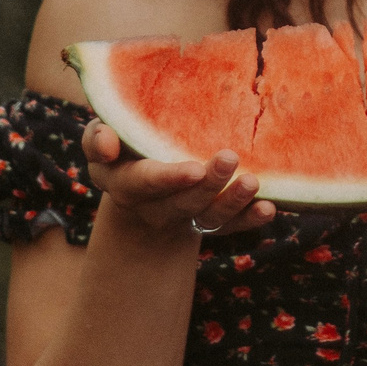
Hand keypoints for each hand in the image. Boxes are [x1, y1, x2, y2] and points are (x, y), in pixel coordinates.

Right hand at [83, 120, 277, 239]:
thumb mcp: (100, 139)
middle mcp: (155, 208)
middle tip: (230, 159)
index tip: (194, 168)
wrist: (137, 185)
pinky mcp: (207, 223)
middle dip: (207, 185)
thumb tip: (106, 143)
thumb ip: (97, 137)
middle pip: (183, 202)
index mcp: (127, 185)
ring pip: (208, 218)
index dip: (168, 179)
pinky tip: (269, 208)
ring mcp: (183, 219)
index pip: (146, 183)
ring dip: (232, 203)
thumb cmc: (119, 148)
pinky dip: (248, 220)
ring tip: (253, 182)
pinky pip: (227, 227)